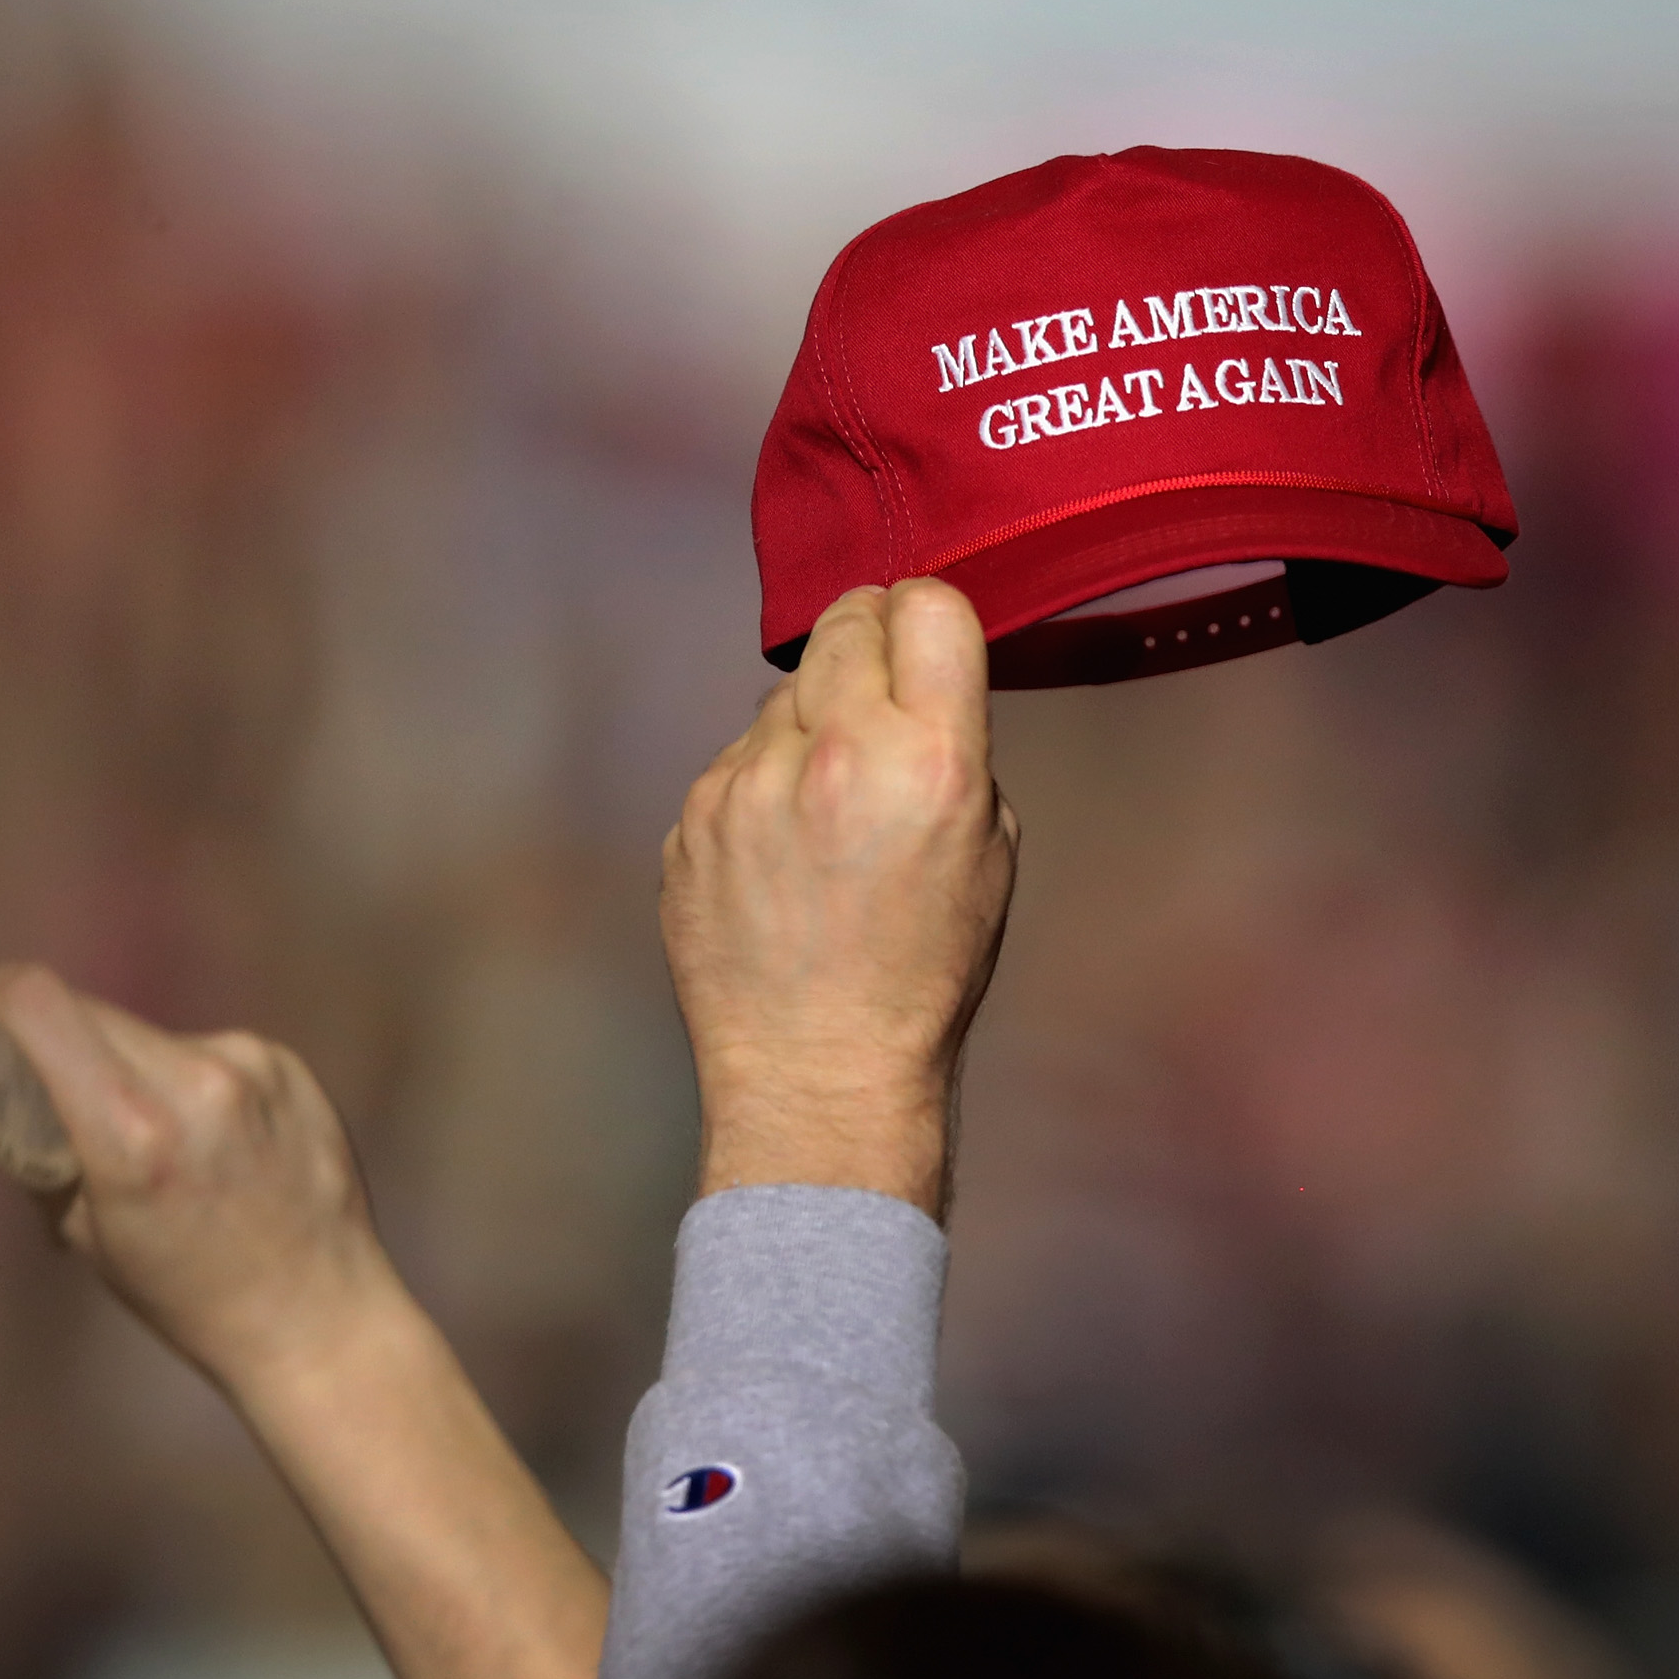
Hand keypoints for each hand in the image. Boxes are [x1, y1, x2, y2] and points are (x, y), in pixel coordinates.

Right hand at [0, 968, 605, 1678]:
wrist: (332, 1338)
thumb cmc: (194, 1306)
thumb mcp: (91, 1236)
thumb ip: (56, 1146)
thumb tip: (5, 1073)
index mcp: (137, 1136)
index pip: (30, 1003)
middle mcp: (203, 1090)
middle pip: (79, 1012)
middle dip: (53, 1050)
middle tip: (41, 1106)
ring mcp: (261, 1077)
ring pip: (148, 1034)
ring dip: (130, 1079)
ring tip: (160, 1171)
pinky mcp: (297, 1074)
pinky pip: (211, 1056)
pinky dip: (196, 1093)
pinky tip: (226, 1168)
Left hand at [661, 579, 1018, 1216]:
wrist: (819, 1072)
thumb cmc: (921, 974)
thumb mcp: (989, 852)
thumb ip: (956, 749)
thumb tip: (916, 689)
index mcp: (930, 760)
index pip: (926, 605)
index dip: (926, 616)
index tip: (922, 640)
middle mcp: (834, 754)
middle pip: (844, 621)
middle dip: (865, 645)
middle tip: (876, 700)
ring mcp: (746, 783)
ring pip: (782, 694)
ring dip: (809, 725)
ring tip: (826, 810)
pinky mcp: (690, 817)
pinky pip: (734, 761)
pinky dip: (760, 786)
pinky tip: (780, 856)